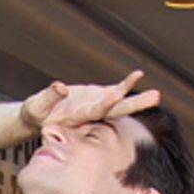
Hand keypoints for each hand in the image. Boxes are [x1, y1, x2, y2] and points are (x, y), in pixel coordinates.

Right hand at [21, 69, 160, 130]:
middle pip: (116, 110)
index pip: (95, 113)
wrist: (40, 118)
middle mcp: (90, 114)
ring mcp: (95, 106)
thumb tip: (60, 87)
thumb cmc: (36, 113)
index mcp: (76, 118)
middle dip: (135, 104)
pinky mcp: (96, 97)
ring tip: (157, 95)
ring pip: (120, 103)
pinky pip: (114, 91)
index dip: (106, 105)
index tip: (117, 95)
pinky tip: (138, 75)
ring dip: (138, 99)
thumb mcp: (37, 106)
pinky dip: (126, 84)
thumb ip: (48, 97)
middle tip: (155, 98)